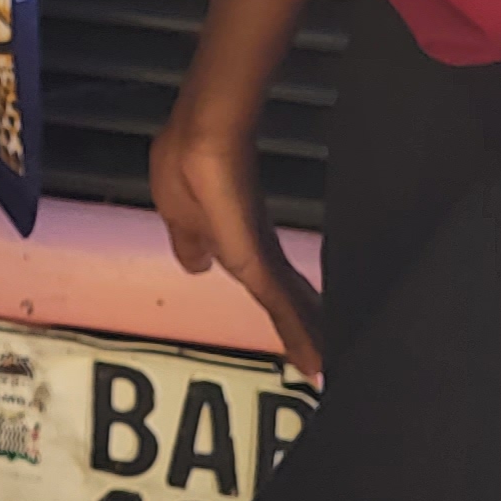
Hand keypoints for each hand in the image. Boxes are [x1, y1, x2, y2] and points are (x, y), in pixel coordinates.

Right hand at [150, 94, 322, 382]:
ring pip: (287, 307)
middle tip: (322, 362)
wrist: (205, 134)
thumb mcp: (177, 212)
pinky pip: (280, 303)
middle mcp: (254, 247)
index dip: (281, 307)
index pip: (265, 282)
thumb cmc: (188, 155)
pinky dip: (295, 332)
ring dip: (302, 338)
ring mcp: (259, 251)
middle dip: (300, 330)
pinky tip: (313, 357)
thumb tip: (195, 265)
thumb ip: (191, 241)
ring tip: (322, 367)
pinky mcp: (258, 256)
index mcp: (236, 239)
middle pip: (283, 298)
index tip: (297, 332)